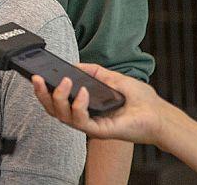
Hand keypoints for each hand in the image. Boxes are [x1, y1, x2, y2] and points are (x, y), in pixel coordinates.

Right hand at [31, 63, 166, 144]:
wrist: (160, 114)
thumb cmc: (141, 100)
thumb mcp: (114, 78)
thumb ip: (94, 72)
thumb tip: (75, 65)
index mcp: (84, 107)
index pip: (56, 102)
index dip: (43, 90)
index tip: (36, 76)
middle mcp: (84, 118)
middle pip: (53, 110)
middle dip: (42, 94)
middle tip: (37, 78)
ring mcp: (91, 126)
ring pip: (62, 116)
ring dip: (58, 98)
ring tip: (64, 82)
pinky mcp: (100, 131)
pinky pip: (81, 121)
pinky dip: (78, 106)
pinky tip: (82, 92)